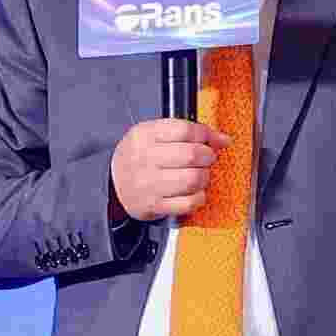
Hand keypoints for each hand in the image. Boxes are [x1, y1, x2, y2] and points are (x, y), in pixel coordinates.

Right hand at [110, 118, 225, 222]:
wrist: (113, 185)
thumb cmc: (140, 158)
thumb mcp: (155, 135)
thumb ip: (188, 132)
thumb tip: (223, 139)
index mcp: (144, 135)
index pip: (184, 130)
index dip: (204, 134)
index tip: (208, 140)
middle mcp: (144, 159)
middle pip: (191, 154)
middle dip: (208, 156)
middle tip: (206, 158)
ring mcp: (148, 184)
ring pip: (193, 179)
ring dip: (204, 177)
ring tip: (200, 175)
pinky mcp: (154, 206)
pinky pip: (188, 202)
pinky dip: (198, 197)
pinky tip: (194, 192)